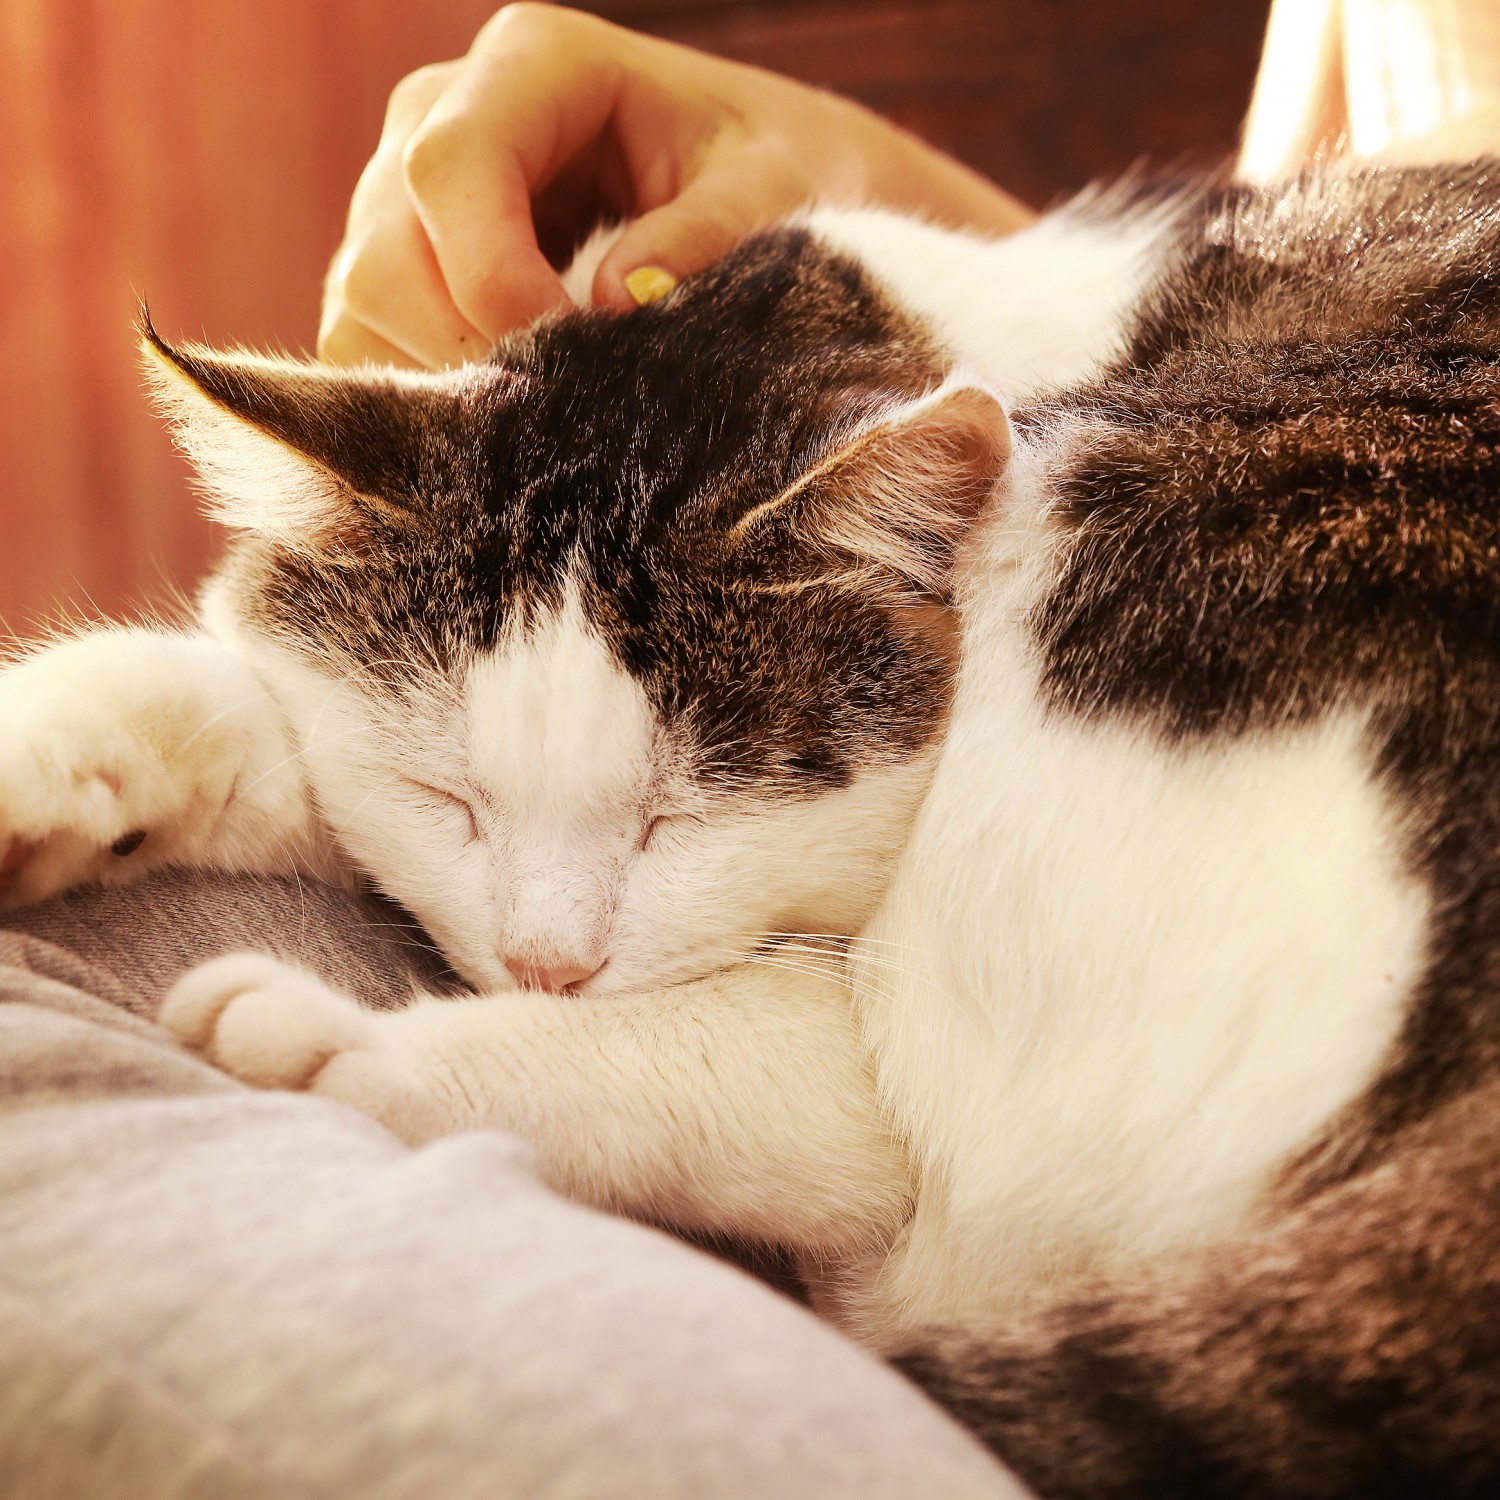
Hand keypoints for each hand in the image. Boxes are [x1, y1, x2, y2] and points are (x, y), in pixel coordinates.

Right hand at [320, 2, 1033, 368]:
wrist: (759, 193)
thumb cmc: (771, 174)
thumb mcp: (771, 189)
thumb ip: (706, 234)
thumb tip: (614, 303)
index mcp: (532, 64)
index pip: (452, 165)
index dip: (494, 279)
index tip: (571, 358)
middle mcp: (442, 118)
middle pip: (387, 253)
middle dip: (468, 352)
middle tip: (565, 416)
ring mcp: (406, 197)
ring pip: (364, 308)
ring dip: (445, 389)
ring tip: (544, 425)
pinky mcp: (402, 272)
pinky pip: (366, 349)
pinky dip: (425, 403)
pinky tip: (504, 430)